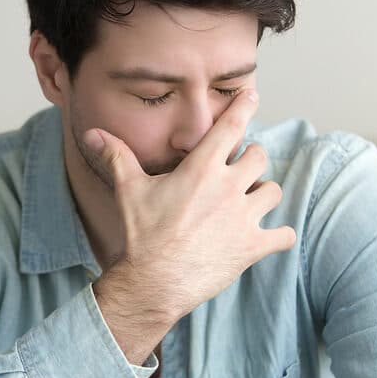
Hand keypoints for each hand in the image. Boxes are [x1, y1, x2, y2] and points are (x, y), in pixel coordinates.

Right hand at [88, 90, 295, 363]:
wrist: (154, 281)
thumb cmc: (142, 234)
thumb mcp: (128, 190)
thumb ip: (116, 156)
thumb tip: (92, 133)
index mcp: (200, 169)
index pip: (230, 127)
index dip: (243, 107)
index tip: (251, 96)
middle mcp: (228, 188)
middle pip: (259, 156)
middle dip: (251, 158)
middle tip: (239, 167)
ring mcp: (243, 218)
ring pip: (273, 191)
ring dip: (264, 193)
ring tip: (251, 200)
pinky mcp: (252, 246)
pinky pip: (284, 235)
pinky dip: (279, 234)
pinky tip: (269, 235)